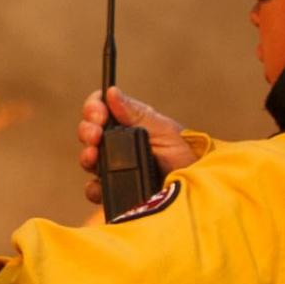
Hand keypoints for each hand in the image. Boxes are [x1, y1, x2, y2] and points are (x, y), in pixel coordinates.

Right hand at [78, 89, 179, 212]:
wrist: (198, 191)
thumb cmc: (188, 157)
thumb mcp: (165, 130)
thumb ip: (137, 113)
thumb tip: (112, 92)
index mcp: (130, 124)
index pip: (102, 109)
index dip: (94, 108)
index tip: (98, 114)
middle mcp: (119, 144)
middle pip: (90, 132)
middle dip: (87, 130)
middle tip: (95, 135)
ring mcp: (115, 168)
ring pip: (88, 159)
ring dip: (86, 156)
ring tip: (94, 158)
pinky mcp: (116, 191)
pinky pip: (95, 190)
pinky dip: (94, 188)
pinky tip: (101, 186)